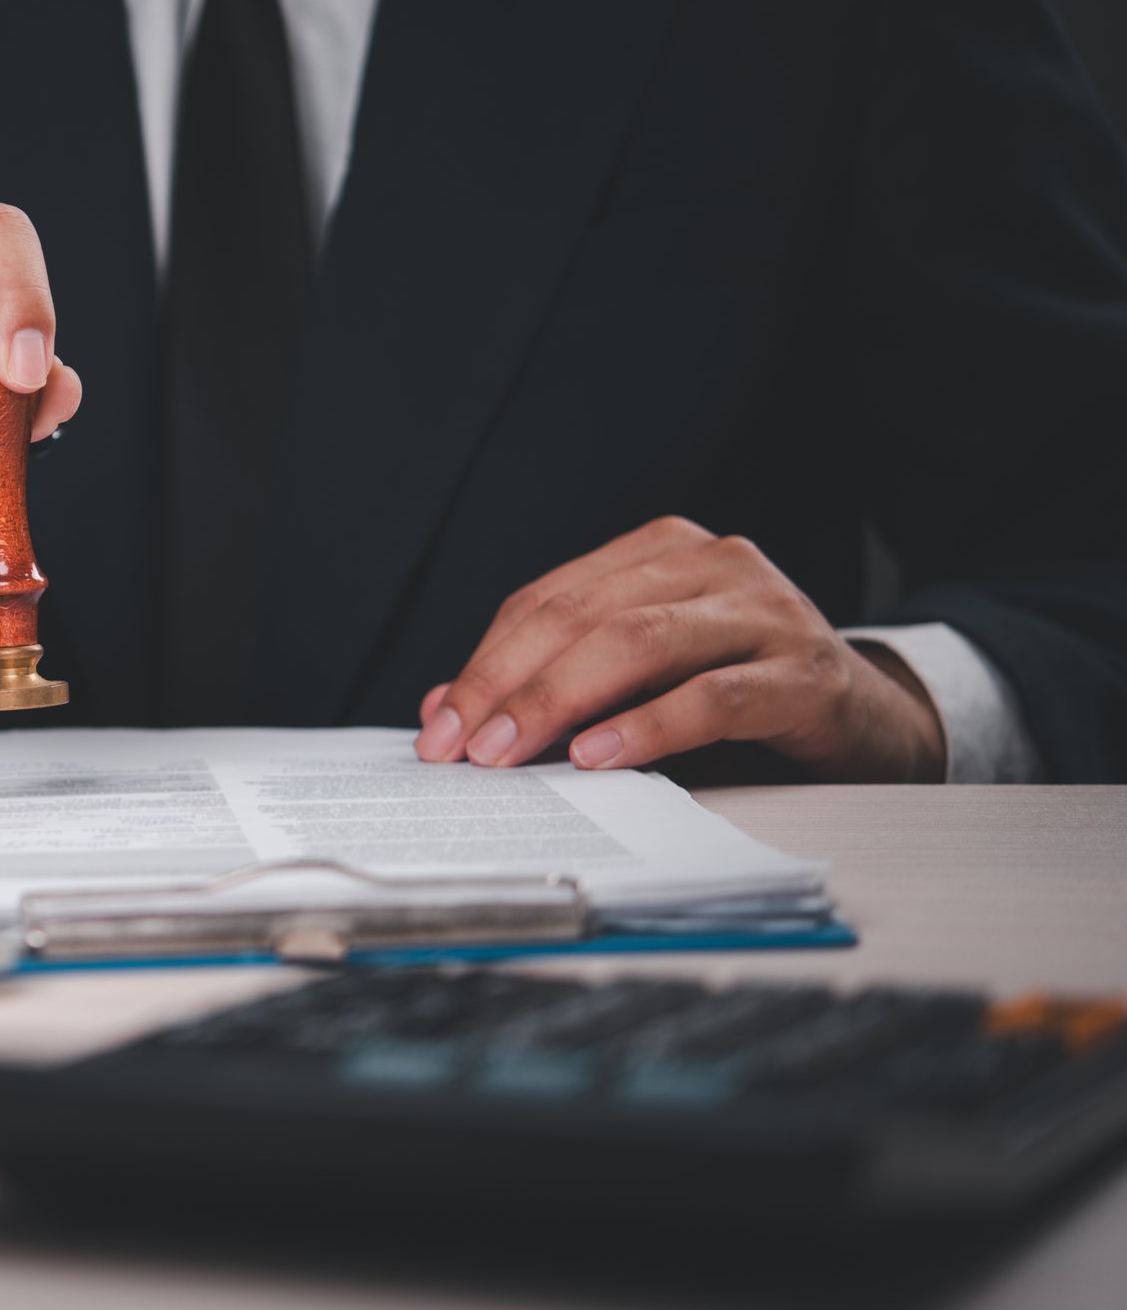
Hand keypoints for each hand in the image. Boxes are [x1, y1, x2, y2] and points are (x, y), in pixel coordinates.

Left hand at [412, 516, 945, 782]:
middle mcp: (716, 564)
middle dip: (509, 683)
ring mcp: (767, 611)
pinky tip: (598, 757)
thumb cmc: (740, 700)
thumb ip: (555, 684)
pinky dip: (648, 727)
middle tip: (461, 745)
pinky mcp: (808, 673)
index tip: (437, 726)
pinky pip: (713, 696)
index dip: (485, 662)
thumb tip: (444, 708)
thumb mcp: (641, 683)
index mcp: (663, 552)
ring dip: (562, 700)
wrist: (873, 726)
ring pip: (641, 643)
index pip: (549, 599)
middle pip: (584, 616)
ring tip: (510, 751)